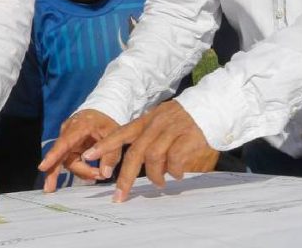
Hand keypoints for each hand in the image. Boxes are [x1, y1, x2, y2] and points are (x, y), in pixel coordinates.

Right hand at [38, 109, 118, 191]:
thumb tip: (104, 174)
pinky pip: (70, 161)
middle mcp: (69, 132)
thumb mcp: (116, 137)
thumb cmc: (107, 124)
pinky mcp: (68, 146)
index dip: (54, 155)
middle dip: (53, 172)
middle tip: (50, 189)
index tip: (42, 167)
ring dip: (82, 171)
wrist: (101, 114)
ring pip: (68, 161)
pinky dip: (81, 169)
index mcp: (80, 126)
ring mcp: (67, 139)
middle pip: (59, 154)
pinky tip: (91, 174)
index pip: (65, 141)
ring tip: (99, 174)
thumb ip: (111, 155)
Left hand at [83, 100, 218, 201]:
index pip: (121, 132)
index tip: (89, 156)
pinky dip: (173, 171)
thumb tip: (141, 165)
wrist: (212, 105)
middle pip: (136, 152)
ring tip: (159, 183)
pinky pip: (175, 159)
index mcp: (147, 120)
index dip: (105, 145)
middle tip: (119, 195)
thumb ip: (149, 137)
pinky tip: (176, 174)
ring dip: (154, 175)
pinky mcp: (188, 137)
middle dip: (125, 177)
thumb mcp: (162, 120)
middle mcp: (156, 124)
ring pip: (153, 157)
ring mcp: (172, 130)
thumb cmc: (186, 118)